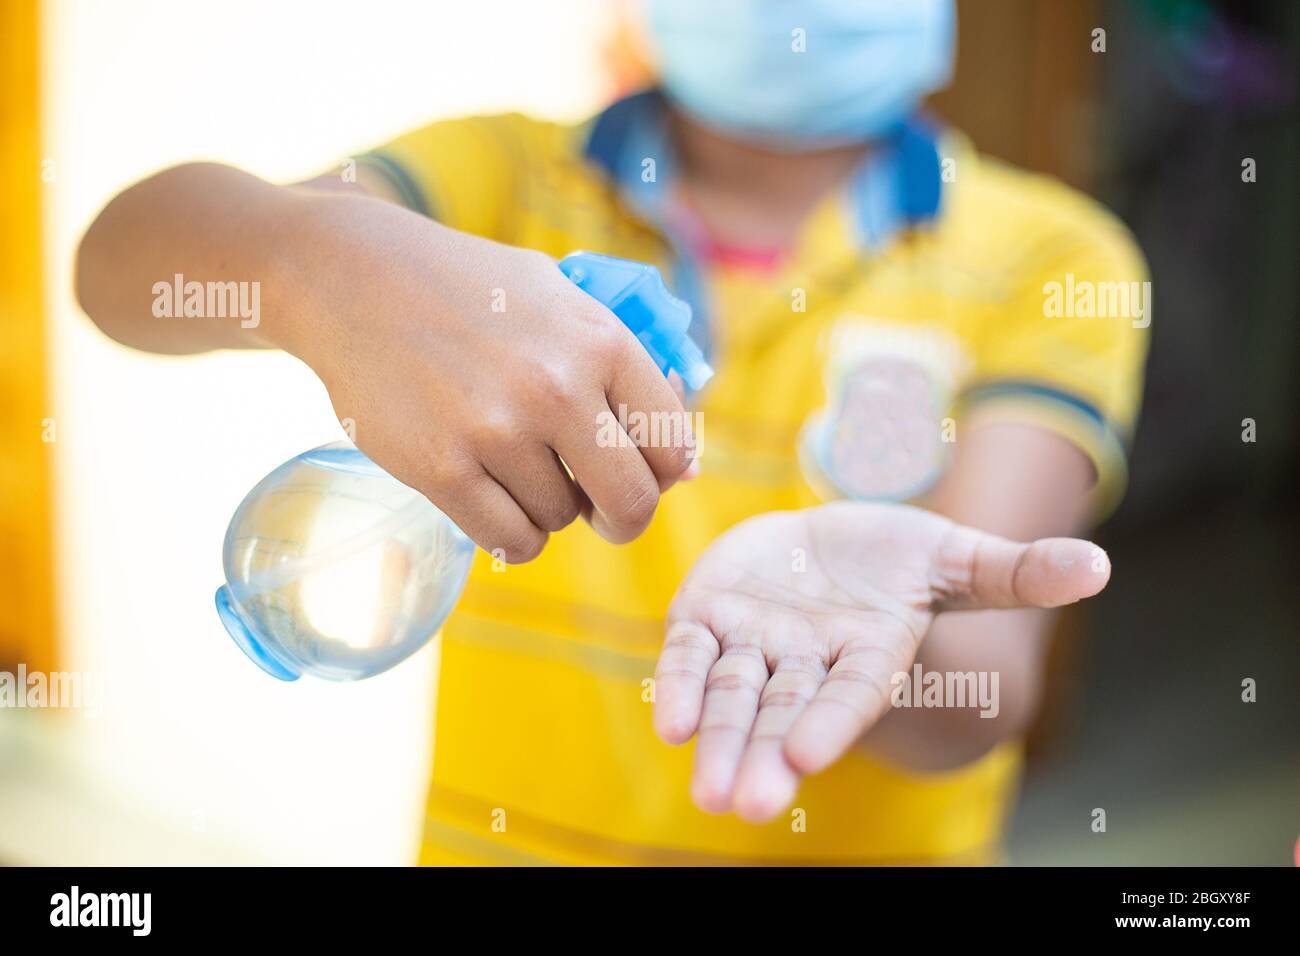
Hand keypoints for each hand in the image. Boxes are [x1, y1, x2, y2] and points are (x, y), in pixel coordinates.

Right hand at [277, 194, 694, 560]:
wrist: (355, 279)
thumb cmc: (473, 290)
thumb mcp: (562, 298)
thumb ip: (627, 372)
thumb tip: (683, 469)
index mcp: (600, 341)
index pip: (672, 446)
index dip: (665, 474)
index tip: (642, 476)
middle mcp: (557, 388)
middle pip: (631, 503)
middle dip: (623, 518)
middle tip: (603, 512)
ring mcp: (497, 432)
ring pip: (561, 521)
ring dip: (549, 509)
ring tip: (516, 466)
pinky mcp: (441, 469)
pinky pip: (510, 541)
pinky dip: (512, 534)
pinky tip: (495, 498)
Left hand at [652, 501, 1109, 820]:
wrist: (823, 546)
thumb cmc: (894, 560)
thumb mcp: (953, 557)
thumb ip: (1014, 572)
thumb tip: (1100, 566)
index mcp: (867, 653)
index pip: (850, 693)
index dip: (831, 721)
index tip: (810, 755)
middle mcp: (807, 660)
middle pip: (785, 712)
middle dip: (765, 756)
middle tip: (743, 803)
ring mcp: (755, 641)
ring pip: (733, 694)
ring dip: (717, 738)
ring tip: (707, 789)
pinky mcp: (708, 617)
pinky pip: (689, 655)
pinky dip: (677, 684)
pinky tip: (669, 721)